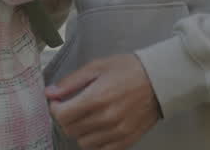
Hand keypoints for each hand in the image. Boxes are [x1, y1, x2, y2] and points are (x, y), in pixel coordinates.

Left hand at [46, 54, 161, 149]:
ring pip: (83, 143)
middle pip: (70, 130)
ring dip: (80, 132)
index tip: (59, 102)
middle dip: (66, 119)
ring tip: (86, 118)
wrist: (160, 80)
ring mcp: (117, 132)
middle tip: (71, 108)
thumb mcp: (97, 67)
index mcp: (96, 98)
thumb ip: (71, 81)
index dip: (55, 109)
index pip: (62, 116)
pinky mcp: (127, 140)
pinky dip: (95, 142)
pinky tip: (98, 129)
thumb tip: (50, 93)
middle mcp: (106, 118)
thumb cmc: (127, 69)